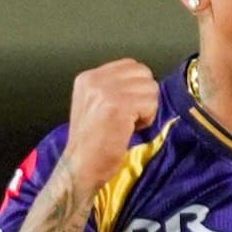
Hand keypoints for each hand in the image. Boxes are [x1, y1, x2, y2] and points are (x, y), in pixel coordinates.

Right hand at [62, 58, 159, 194]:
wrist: (80, 166)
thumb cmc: (91, 142)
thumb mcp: (93, 104)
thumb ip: (111, 87)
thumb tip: (142, 81)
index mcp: (87, 77)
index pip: (130, 64)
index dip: (137, 86)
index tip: (126, 106)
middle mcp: (95, 79)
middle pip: (143, 73)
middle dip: (144, 95)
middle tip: (130, 116)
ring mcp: (106, 91)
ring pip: (150, 88)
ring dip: (146, 108)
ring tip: (128, 124)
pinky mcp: (119, 105)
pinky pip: (150, 103)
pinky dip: (146, 119)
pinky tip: (130, 130)